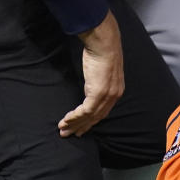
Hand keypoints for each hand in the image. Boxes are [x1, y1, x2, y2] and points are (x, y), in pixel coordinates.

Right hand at [59, 11, 124, 136]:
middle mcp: (114, 96)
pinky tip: (65, 120)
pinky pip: (85, 111)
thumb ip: (97, 83)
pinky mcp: (98, 94)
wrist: (104, 45)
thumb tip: (90, 88)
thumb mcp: (100, 72)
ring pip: (89, 116)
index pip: (103, 111)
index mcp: (116, 91)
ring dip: (74, 124)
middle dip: (81, 127)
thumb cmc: (101, 54)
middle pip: (96, 117)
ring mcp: (107, 96)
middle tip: (69, 134)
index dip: (91, 121)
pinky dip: (74, 117)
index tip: (81, 127)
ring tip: (63, 130)